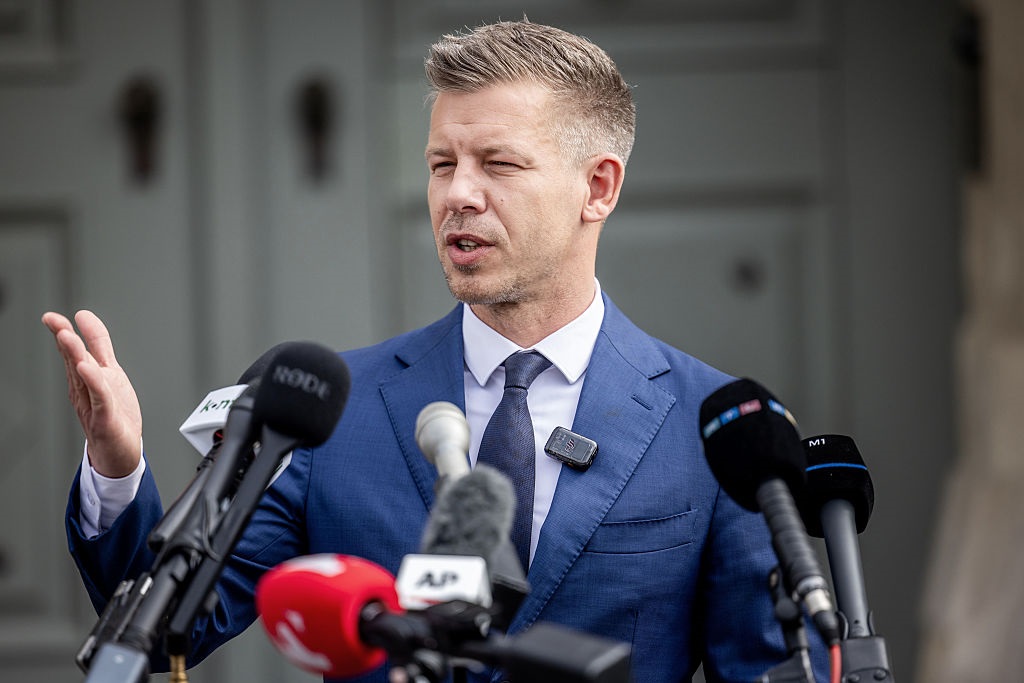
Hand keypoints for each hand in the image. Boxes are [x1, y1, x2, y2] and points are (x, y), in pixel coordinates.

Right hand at [41, 310, 142, 477]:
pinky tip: (89, 369)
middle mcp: (85, 389)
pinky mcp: (105, 419)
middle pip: (74, 362)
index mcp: (86, 377)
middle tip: (55, 323)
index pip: (74, 351)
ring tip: (67, 337)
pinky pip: (100, 398)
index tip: (51, 317)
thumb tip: (86, 319)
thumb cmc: (113, 413)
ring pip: (83, 378)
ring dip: (75, 357)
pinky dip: (95, 383)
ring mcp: (93, 404)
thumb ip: (100, 346)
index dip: (65, 332)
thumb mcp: (108, 372)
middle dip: (65, 341)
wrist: (119, 451)